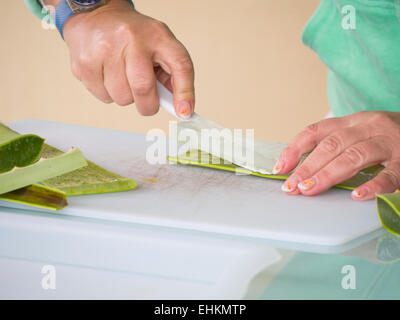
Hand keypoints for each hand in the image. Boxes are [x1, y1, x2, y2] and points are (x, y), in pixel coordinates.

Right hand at [62, 0, 194, 117]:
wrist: (96, 14)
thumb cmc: (133, 35)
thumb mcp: (159, 45)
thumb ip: (172, 74)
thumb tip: (181, 107)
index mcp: (158, 35)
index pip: (179, 64)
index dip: (185, 92)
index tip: (185, 112)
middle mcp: (132, 39)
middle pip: (143, 88)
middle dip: (148, 105)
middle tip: (147, 102)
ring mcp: (106, 49)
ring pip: (122, 98)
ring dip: (125, 96)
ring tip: (123, 77)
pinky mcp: (85, 62)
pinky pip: (103, 97)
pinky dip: (108, 93)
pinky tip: (108, 75)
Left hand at [274, 111, 399, 199]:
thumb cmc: (389, 137)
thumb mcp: (361, 133)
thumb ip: (337, 145)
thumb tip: (301, 167)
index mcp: (353, 121)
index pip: (316, 131)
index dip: (295, 149)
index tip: (280, 168)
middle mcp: (370, 126)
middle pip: (332, 145)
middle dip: (307, 166)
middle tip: (292, 186)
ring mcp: (391, 142)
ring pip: (355, 156)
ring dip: (329, 174)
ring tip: (309, 189)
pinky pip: (391, 174)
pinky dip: (373, 185)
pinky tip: (358, 197)